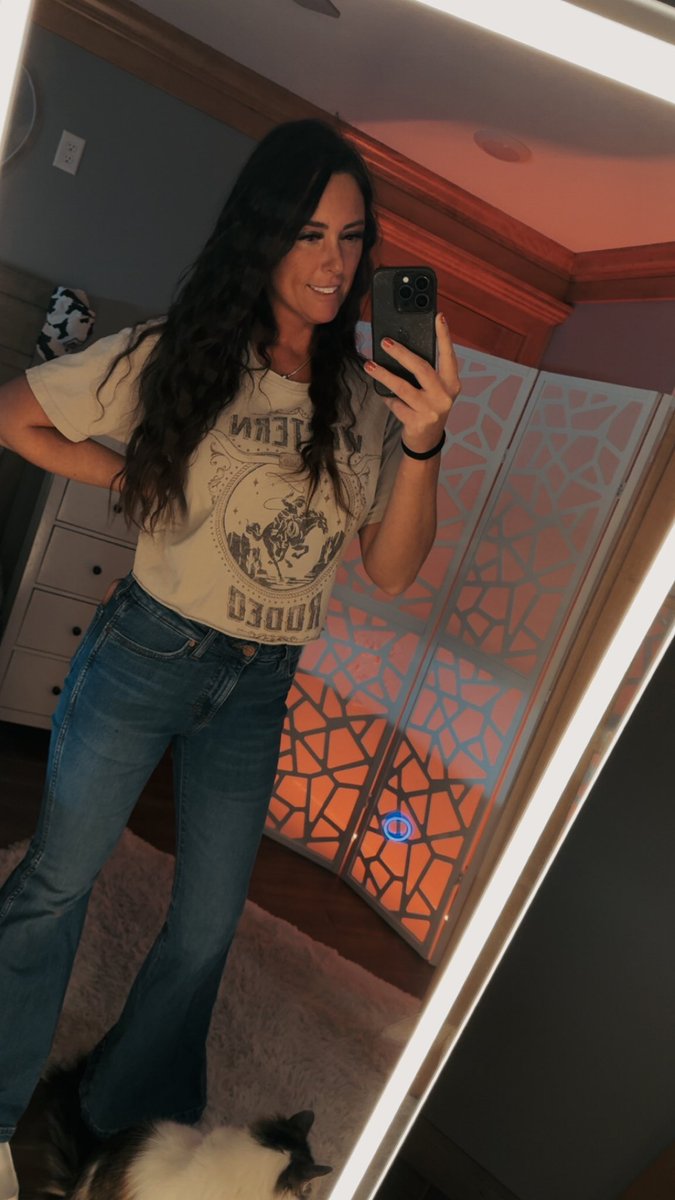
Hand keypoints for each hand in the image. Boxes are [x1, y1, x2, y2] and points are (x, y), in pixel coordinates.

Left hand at [364, 312, 459, 452]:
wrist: (427, 442)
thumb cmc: (429, 408)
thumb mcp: (435, 391)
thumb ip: (428, 374)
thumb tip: (402, 350)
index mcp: (452, 384)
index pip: (448, 356)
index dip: (444, 336)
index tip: (438, 317)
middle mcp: (444, 396)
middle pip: (422, 368)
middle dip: (402, 353)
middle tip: (386, 342)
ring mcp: (431, 410)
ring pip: (403, 387)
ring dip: (384, 374)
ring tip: (370, 365)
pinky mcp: (417, 421)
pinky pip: (396, 404)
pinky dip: (388, 399)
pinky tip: (384, 395)